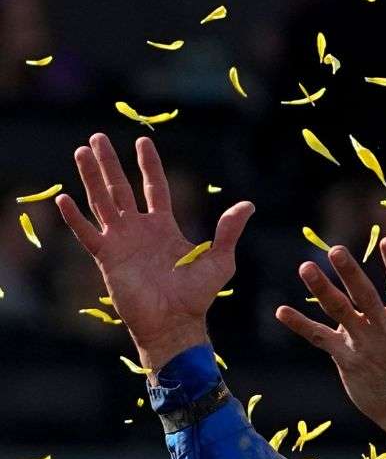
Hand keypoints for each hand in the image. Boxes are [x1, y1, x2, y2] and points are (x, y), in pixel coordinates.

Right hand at [56, 133, 254, 373]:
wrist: (176, 322)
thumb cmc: (198, 295)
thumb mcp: (220, 259)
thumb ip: (228, 230)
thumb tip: (249, 205)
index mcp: (164, 227)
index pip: (155, 188)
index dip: (149, 166)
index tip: (142, 141)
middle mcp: (139, 230)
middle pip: (121, 188)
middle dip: (110, 163)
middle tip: (98, 136)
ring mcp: (121, 242)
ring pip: (101, 201)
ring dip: (90, 177)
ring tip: (81, 151)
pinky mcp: (107, 257)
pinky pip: (87, 233)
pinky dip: (75, 217)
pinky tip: (63, 198)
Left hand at [275, 238, 385, 458]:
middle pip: (365, 296)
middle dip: (350, 273)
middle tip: (335, 250)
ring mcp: (365, 345)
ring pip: (340, 312)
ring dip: (322, 290)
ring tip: (305, 267)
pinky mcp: (347, 359)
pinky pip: (320, 338)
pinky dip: (301, 325)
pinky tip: (282, 311)